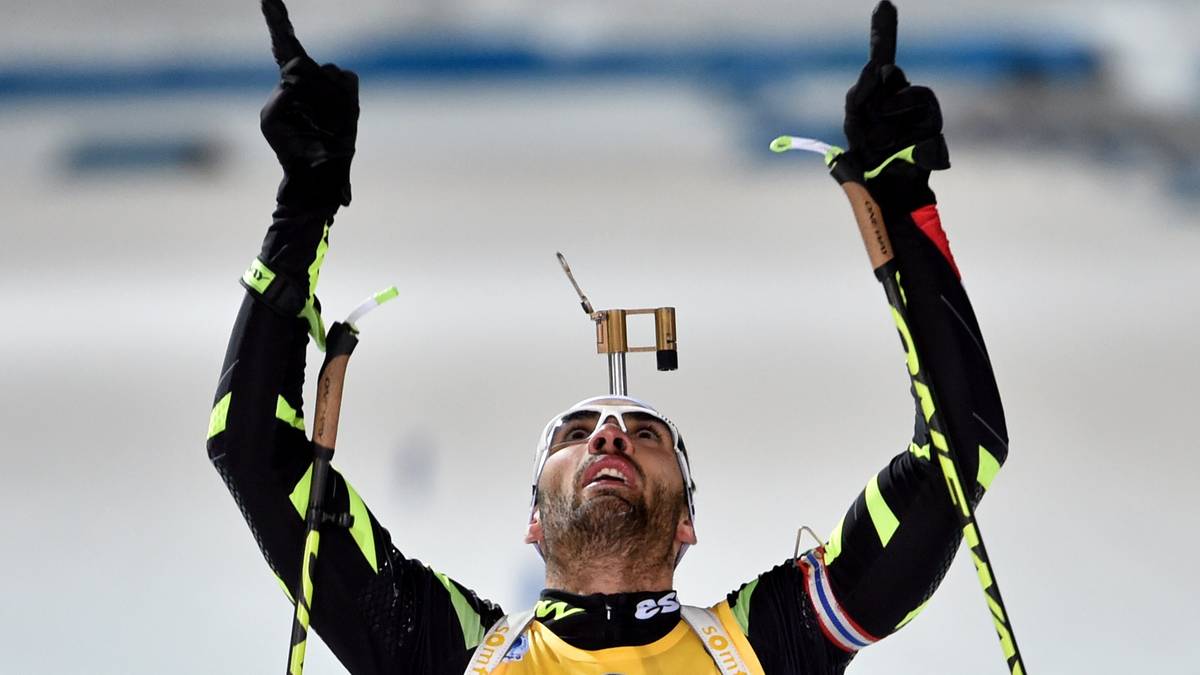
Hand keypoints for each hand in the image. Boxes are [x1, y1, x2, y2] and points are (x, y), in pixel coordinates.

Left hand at [260, 0, 358, 207]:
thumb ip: (282, 93)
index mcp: (289, 83)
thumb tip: (300, 79)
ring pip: (326, 70)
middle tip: (285, 56)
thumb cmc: (290, 148)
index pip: (283, 45)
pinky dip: (337, 91)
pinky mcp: (351, 98)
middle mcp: (311, 81)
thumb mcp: (272, 119)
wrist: (316, 173)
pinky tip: (331, 112)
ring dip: (317, 91)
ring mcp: (332, 88)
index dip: (277, 20)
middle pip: (300, 57)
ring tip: (315, 118)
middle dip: (290, 55)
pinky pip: (345, 79)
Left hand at [841, 1, 947, 208]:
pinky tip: (906, 153)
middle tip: (870, 118)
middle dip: (874, 94)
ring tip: (884, 143)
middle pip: (891, 76)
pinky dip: (914, 141)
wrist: (888, 199)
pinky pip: (925, 125)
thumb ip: (859, 99)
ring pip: (912, 95)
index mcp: (880, 100)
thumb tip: (879, 67)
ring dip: (891, 118)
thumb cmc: (868, 166)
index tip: (883, 4)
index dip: (883, 33)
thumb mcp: (855, 129)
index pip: (882, 62)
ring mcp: (923, 116)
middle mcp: (903, 102)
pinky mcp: (934, 133)